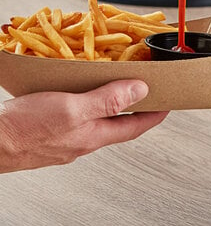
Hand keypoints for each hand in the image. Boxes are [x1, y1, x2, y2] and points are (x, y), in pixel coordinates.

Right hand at [0, 80, 166, 171]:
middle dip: (136, 106)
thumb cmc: (26, 129)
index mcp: (94, 135)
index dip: (156, 114)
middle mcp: (83, 140)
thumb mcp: (72, 109)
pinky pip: (79, 116)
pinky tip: (82, 91)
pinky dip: (89, 102)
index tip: (170, 103)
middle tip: (148, 90)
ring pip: (99, 119)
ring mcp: (67, 138)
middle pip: (120, 123)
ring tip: (118, 85)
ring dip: (112, 102)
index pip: (136, 127)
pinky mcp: (51, 132)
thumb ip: (107, 100)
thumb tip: (140, 91)